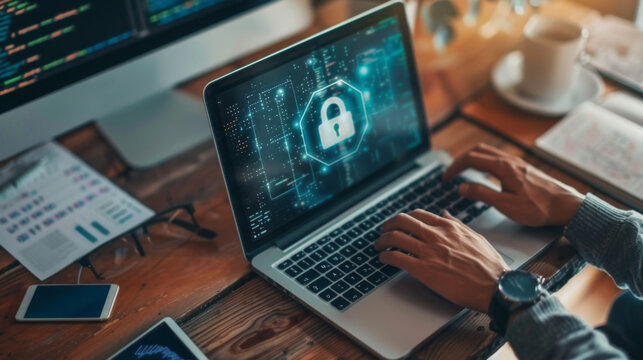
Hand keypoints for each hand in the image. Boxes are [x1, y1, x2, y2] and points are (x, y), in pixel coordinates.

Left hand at [375, 210, 509, 312]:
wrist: (495, 286)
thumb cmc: (489, 265)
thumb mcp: (474, 237)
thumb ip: (457, 224)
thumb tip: (444, 214)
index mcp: (448, 227)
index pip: (418, 214)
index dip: (403, 218)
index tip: (398, 223)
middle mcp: (436, 236)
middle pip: (402, 221)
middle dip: (388, 225)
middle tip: (383, 232)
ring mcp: (429, 252)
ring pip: (395, 238)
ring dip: (382, 241)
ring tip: (378, 246)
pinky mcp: (424, 270)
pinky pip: (397, 258)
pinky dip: (385, 257)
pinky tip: (383, 259)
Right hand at [443, 143, 583, 226]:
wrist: (567, 206)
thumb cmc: (539, 208)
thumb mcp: (506, 205)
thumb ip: (482, 194)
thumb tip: (463, 187)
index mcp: (503, 167)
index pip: (470, 159)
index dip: (454, 167)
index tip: (445, 178)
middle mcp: (509, 160)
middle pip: (478, 151)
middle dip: (461, 160)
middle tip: (451, 173)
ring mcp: (517, 162)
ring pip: (489, 152)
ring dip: (473, 158)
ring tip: (464, 171)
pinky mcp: (523, 168)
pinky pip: (498, 157)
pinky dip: (485, 161)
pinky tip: (486, 173)